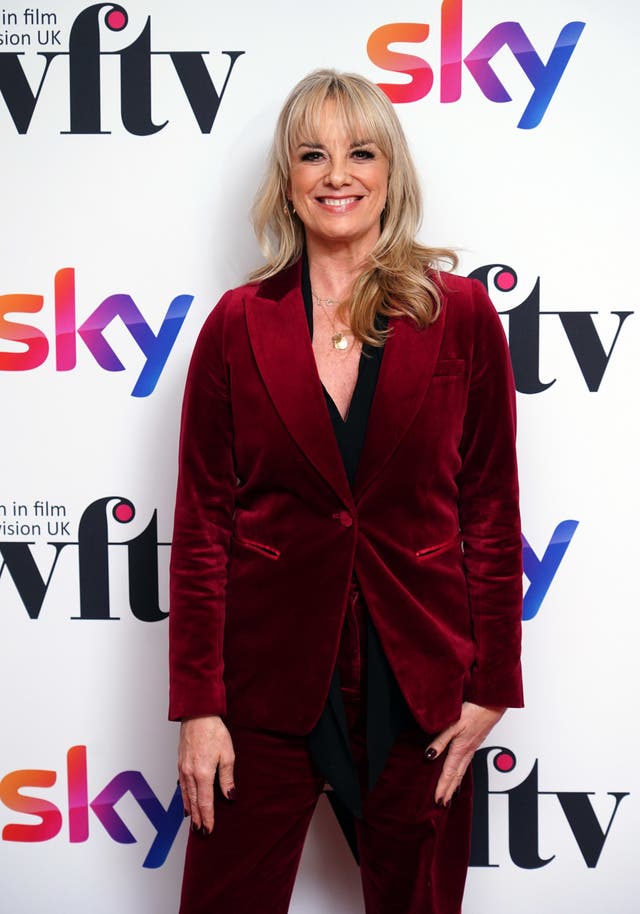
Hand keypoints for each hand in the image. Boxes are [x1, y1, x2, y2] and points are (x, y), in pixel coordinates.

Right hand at [178, 715, 235, 833]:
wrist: (197, 714)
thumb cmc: (214, 731)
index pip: (205, 802)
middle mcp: (190, 774)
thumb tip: (230, 796)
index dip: (208, 817)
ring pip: (185, 795)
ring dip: (190, 810)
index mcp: (203, 774)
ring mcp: (183, 769)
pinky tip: (186, 801)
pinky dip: (184, 797)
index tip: (209, 830)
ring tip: (193, 821)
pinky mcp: (180, 763)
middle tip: (201, 832)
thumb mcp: (227, 754)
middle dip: (198, 818)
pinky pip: (181, 785)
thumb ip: (227, 778)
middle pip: (193, 802)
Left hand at [425, 702, 504, 805]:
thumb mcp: (453, 724)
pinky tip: (459, 775)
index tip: (437, 800)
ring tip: (449, 796)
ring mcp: (471, 749)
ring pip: (461, 772)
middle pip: (456, 776)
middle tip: (442, 804)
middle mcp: (467, 752)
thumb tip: (429, 755)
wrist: (491, 705)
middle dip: (448, 791)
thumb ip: (440, 740)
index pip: (448, 773)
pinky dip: (460, 775)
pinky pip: (465, 765)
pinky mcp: (474, 744)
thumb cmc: (474, 712)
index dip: (442, 787)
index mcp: (460, 749)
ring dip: (454, 785)